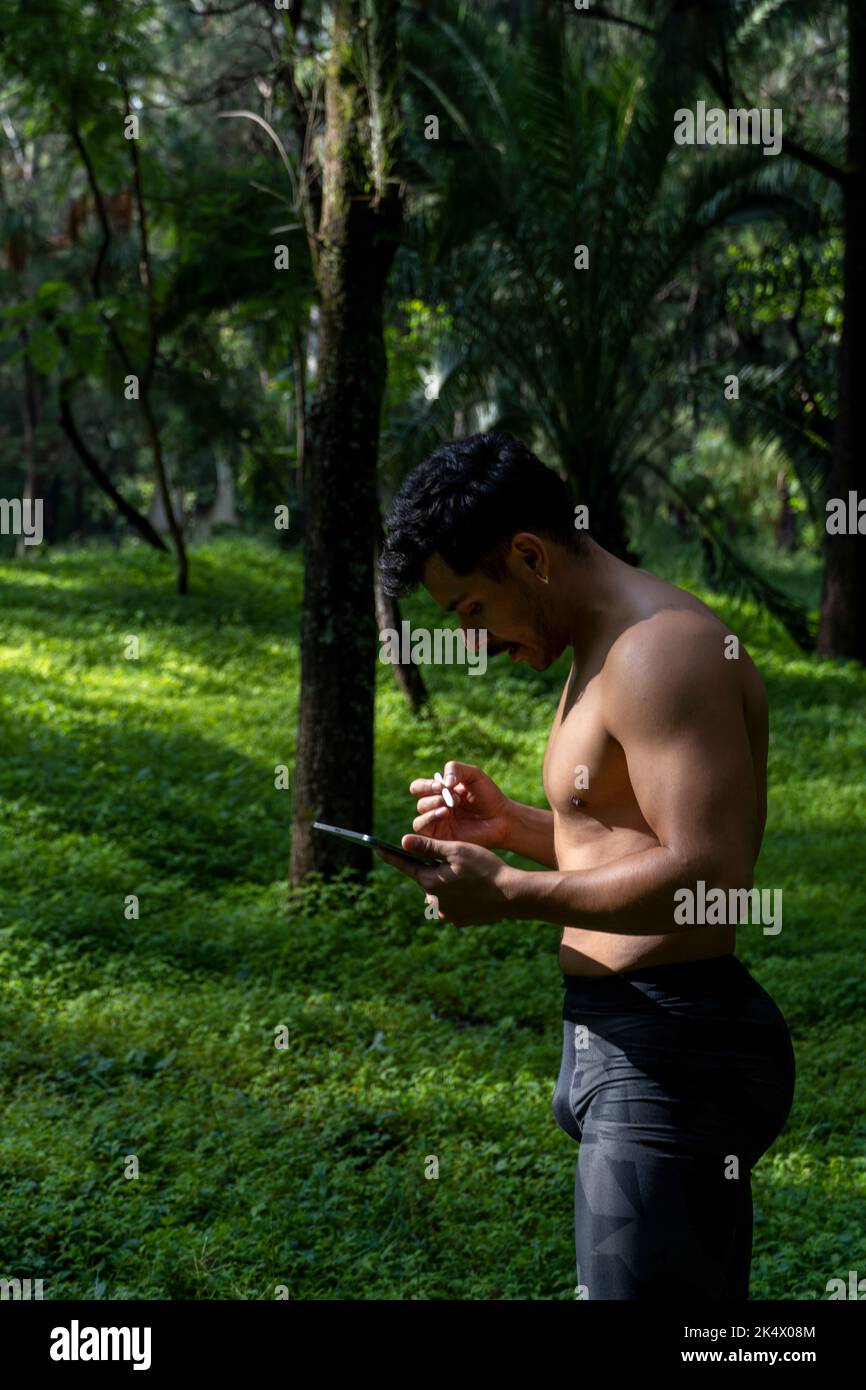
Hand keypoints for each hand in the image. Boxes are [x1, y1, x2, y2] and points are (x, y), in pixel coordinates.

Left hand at [375, 835, 515, 925]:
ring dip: (445, 883)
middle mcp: (434, 901)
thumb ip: (429, 847)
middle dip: (432, 868)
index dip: (390, 855)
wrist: (511, 895)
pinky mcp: (460, 920)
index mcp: (431, 882)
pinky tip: (473, 889)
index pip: (405, 865)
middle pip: (425, 878)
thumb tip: (403, 842)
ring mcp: (447, 913)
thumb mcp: (456, 851)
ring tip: (467, 875)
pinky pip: (452, 904)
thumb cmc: (485, 868)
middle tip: (450, 858)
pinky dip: (458, 895)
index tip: (376, 848)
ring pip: (439, 892)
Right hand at [408, 760, 512, 850]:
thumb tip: (441, 782)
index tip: (441, 785)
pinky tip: (446, 813)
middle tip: (453, 797)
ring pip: (419, 819)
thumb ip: (455, 768)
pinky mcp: (441, 839)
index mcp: (440, 793)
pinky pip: (423, 831)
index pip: (418, 788)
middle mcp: (436, 809)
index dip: (425, 785)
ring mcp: (438, 825)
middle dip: (434, 797)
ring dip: (431, 808)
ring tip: (449, 807)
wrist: (502, 818)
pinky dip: (430, 819)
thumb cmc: (489, 796)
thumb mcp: (473, 774)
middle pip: (420, 802)